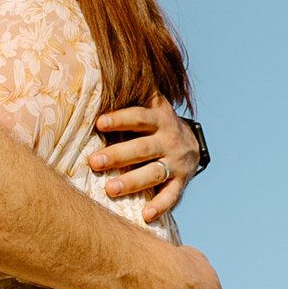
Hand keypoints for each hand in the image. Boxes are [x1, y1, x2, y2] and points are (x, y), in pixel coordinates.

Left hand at [91, 98, 195, 218]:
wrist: (192, 143)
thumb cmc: (155, 124)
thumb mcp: (151, 104)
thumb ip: (133, 94)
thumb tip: (102, 73)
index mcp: (159, 118)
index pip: (139, 117)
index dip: (120, 119)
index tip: (99, 123)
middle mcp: (169, 139)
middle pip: (142, 147)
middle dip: (118, 155)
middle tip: (94, 162)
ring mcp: (176, 162)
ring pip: (154, 172)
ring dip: (132, 181)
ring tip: (110, 189)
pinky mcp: (182, 182)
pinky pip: (172, 196)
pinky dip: (160, 206)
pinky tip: (145, 215)